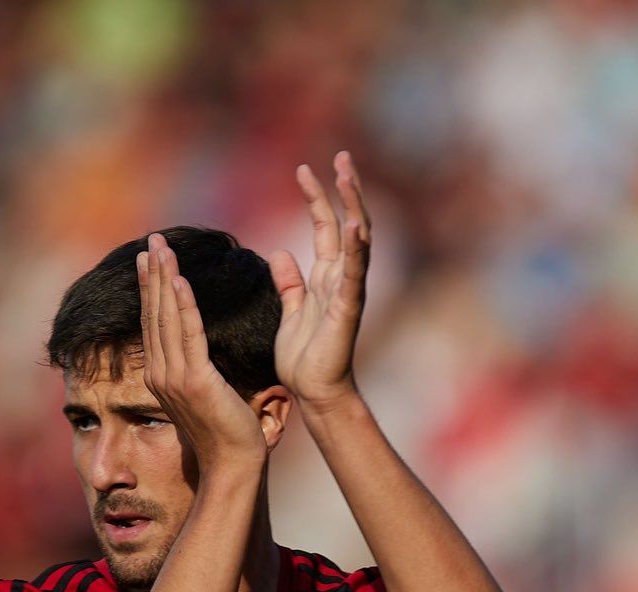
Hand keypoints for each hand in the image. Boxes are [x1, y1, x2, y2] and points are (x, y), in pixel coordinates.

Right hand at [137, 233, 268, 481]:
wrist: (233, 464)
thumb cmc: (227, 431)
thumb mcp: (208, 392)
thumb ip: (198, 367)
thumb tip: (201, 349)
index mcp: (162, 375)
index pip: (154, 322)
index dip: (151, 288)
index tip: (149, 259)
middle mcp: (160, 374)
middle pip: (154, 313)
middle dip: (152, 274)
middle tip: (151, 239)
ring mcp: (174, 378)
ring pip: (166, 318)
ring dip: (163, 279)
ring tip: (160, 248)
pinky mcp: (195, 381)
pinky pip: (188, 334)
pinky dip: (182, 305)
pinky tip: (178, 280)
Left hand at [270, 150, 370, 410]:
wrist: (314, 391)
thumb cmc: (304, 356)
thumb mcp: (290, 310)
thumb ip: (289, 282)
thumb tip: (280, 251)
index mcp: (326, 276)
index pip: (325, 227)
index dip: (316, 197)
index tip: (304, 168)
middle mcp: (341, 277)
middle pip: (347, 223)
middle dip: (344, 189)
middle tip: (342, 156)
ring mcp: (348, 290)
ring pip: (357, 239)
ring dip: (354, 205)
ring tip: (348, 174)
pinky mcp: (348, 308)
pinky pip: (354, 273)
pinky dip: (356, 248)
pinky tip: (355, 223)